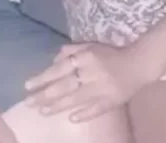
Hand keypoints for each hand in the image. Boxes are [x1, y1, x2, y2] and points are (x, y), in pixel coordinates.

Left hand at [24, 43, 149, 122]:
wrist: (138, 64)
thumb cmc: (110, 54)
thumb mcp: (89, 46)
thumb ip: (71, 50)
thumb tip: (53, 60)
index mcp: (85, 57)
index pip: (59, 69)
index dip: (43, 78)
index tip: (27, 86)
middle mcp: (92, 72)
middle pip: (64, 86)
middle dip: (44, 95)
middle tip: (28, 102)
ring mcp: (102, 88)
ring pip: (76, 99)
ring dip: (58, 106)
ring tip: (42, 111)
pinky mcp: (112, 100)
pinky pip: (96, 109)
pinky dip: (84, 114)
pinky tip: (71, 119)